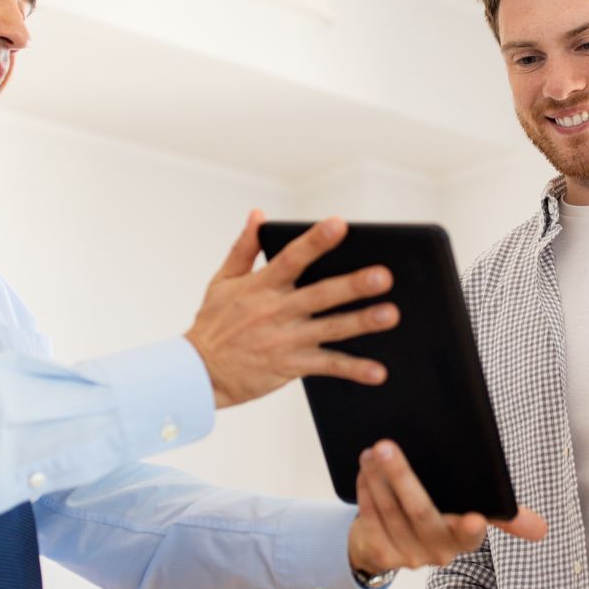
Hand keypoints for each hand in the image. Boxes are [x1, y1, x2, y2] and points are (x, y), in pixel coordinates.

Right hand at [185, 212, 398, 408]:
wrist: (199, 373)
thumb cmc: (213, 324)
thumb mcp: (222, 280)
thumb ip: (244, 247)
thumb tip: (258, 215)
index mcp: (261, 286)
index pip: (292, 258)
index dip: (315, 241)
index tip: (339, 224)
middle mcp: (276, 311)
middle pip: (320, 295)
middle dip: (352, 285)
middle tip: (383, 276)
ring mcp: (285, 340)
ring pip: (330, 329)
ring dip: (361, 323)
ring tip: (390, 314)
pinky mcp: (291, 366)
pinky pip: (327, 366)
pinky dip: (353, 370)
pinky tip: (377, 371)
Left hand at [348, 440, 547, 576]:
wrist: (390, 544)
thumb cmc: (440, 517)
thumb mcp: (473, 515)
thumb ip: (506, 517)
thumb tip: (543, 530)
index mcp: (463, 540)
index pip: (470, 537)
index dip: (470, 528)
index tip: (474, 518)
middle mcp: (437, 553)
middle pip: (419, 513)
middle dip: (401, 477)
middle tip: (386, 446)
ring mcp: (406, 556)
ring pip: (389, 512)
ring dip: (377, 478)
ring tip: (372, 451)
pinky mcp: (379, 555)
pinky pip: (370, 519)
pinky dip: (365, 492)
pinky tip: (364, 470)